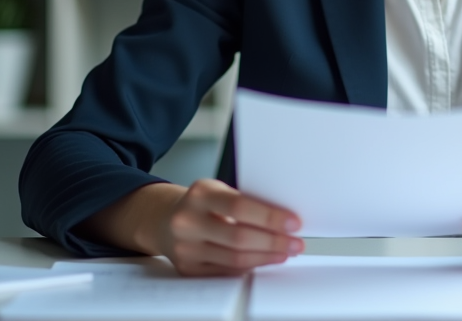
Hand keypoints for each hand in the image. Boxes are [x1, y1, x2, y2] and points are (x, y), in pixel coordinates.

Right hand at [155, 179, 303, 275]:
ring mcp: (185, 247)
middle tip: (296, 242)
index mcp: (200, 194)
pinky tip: (265, 259)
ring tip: (286, 251)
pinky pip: (226, 271)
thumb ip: (245, 201)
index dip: (270, 217)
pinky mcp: (187, 268)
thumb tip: (284, 219)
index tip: (293, 222)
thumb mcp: (218, 191)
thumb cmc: (201, 204)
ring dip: (266, 256)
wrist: (165, 219)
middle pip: (239, 236)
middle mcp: (188, 220)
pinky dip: (250, 266)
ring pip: (234, 258)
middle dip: (274, 241)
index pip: (240, 206)